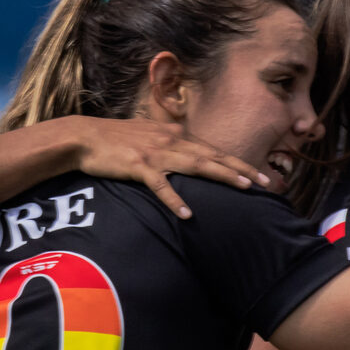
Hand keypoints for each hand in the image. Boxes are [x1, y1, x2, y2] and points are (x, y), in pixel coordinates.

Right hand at [65, 117, 271, 219]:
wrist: (83, 137)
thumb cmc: (114, 140)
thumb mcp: (148, 137)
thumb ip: (169, 145)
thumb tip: (188, 157)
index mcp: (175, 135)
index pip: (213, 150)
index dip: (237, 162)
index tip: (259, 175)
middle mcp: (170, 141)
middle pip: (213, 156)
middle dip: (241, 169)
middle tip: (265, 182)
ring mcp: (155, 153)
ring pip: (195, 164)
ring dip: (221, 176)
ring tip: (242, 188)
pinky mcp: (137, 166)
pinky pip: (160, 185)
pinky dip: (174, 199)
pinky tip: (187, 214)